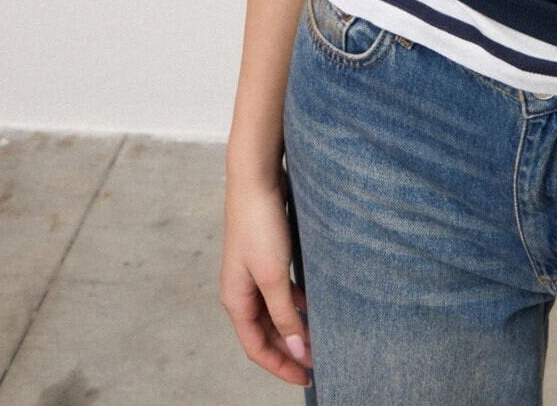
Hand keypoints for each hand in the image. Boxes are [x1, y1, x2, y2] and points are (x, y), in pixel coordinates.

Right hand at [220, 169, 313, 386]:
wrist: (256, 178)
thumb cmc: (259, 225)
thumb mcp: (274, 276)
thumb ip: (284, 315)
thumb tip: (295, 350)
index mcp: (236, 300)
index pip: (256, 347)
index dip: (280, 366)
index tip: (307, 378)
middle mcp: (241, 290)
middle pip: (265, 333)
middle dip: (289, 350)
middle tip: (318, 362)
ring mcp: (253, 272)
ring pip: (274, 311)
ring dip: (294, 326)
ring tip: (320, 337)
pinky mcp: (267, 255)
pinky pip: (281, 290)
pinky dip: (296, 302)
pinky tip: (314, 304)